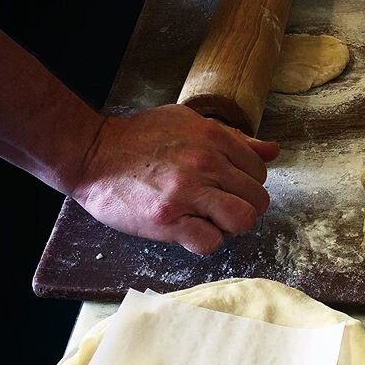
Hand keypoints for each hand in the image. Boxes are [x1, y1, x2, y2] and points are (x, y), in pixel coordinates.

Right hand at [71, 104, 279, 254]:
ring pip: (242, 220)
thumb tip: (273, 150)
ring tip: (208, 220)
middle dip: (243, 208)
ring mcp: (187, 192)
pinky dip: (204, 241)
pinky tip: (188, 230)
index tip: (226, 187)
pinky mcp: (168, 220)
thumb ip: (233, 139)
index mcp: (213, 137)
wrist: (91, 154)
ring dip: (229, 226)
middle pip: (257, 199)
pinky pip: (210, 242)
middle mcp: (206, 163)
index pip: (259, 171)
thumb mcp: (189, 123)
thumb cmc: (138, 138)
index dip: (246, 184)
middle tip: (218, 208)